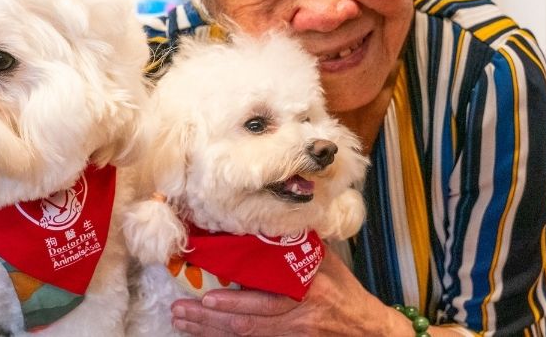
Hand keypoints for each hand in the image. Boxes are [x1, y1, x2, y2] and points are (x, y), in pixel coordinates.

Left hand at [170, 251, 413, 335]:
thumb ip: (298, 246)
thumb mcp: (327, 263)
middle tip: (180, 309)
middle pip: (247, 323)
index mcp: (306, 291)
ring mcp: (290, 335)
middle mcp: (296, 317)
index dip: (235, 301)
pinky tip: (201, 333)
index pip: (266, 297)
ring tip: (180, 320)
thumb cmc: (345, 292)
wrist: (366, 329)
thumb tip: (269, 221)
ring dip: (208, 330)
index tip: (207, 294)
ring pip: (244, 335)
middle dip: (210, 318)